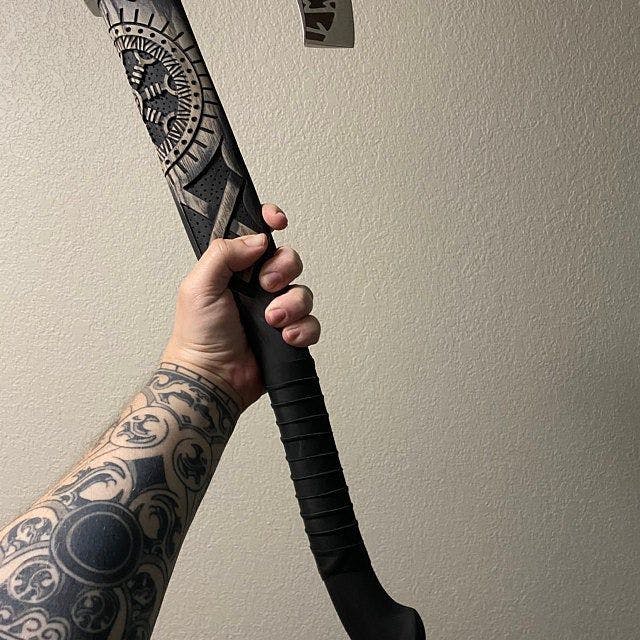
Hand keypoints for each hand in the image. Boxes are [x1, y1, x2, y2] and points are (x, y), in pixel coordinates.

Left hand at [162, 204, 319, 409]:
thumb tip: (257, 240)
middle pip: (288, 260)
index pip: (257, 236)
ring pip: (302, 292)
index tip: (278, 221)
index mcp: (234, 270)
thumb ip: (223, 254)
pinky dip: (303, 329)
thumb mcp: (199, 286)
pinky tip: (285, 337)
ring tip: (272, 321)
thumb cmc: (197, 337)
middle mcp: (256, 287)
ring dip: (291, 305)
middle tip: (267, 285)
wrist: (212, 378)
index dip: (270, 223)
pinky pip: (311, 323)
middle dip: (283, 269)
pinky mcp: (288, 334)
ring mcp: (274, 310)